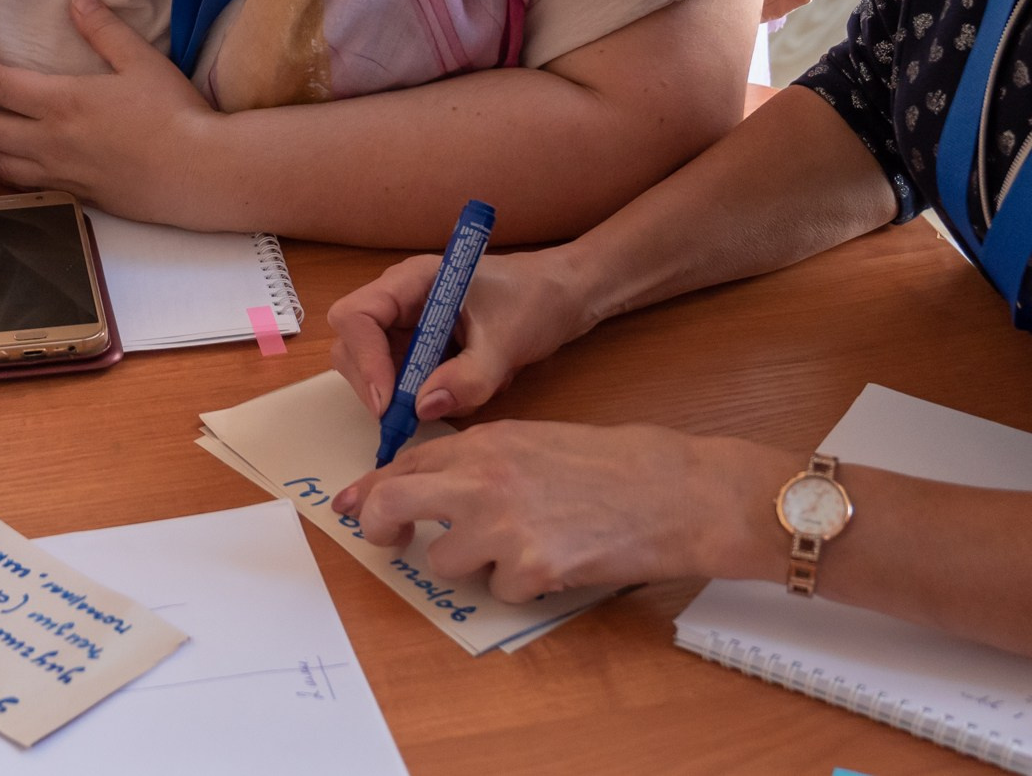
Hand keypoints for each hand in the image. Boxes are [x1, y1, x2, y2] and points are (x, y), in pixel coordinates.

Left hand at [0, 0, 216, 222]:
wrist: (197, 172)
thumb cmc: (173, 113)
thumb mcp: (141, 61)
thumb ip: (104, 30)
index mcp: (63, 102)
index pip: (1, 87)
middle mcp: (51, 141)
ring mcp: (60, 174)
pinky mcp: (75, 196)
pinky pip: (23, 188)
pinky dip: (0, 177)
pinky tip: (0, 173)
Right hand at [329, 247, 589, 422]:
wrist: (565, 296)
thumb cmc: (538, 299)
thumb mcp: (508, 341)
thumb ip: (468, 378)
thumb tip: (422, 409)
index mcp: (413, 281)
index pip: (357, 316)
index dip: (365, 361)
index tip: (390, 403)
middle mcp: (400, 301)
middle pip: (354, 346)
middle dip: (376, 385)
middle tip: (409, 418)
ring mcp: (408, 326)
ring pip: (375, 369)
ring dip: (402, 394)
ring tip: (455, 395)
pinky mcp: (422, 349)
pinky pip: (404, 381)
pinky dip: (425, 396)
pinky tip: (466, 388)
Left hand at [332, 421, 788, 598]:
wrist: (676, 492)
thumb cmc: (617, 464)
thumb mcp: (537, 441)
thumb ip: (482, 460)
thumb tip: (433, 484)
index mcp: (487, 440)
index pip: (407, 462)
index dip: (374, 487)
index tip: (355, 504)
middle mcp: (484, 478)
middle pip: (393, 504)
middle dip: (380, 525)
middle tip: (390, 539)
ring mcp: (503, 525)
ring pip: (443, 562)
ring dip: (470, 565)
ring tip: (520, 548)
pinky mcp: (530, 569)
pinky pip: (497, 590)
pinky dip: (520, 585)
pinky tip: (556, 561)